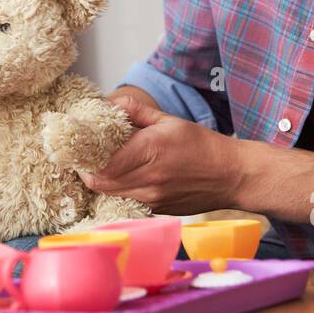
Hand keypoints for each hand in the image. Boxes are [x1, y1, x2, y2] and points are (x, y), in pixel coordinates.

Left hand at [81, 93, 245, 214]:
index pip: (103, 163)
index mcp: (151, 150)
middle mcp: (149, 178)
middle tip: (87, 158)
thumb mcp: (170, 120)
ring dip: (102, 182)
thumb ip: (136, 111)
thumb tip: (109, 102)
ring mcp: (152, 198)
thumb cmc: (202, 146)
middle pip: (100, 183)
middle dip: (88, 171)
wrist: (231, 176)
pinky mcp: (157, 210)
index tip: (82, 148)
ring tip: (103, 166)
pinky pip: (127, 202)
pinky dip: (119, 192)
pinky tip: (123, 179)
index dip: (86, 158)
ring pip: (110, 195)